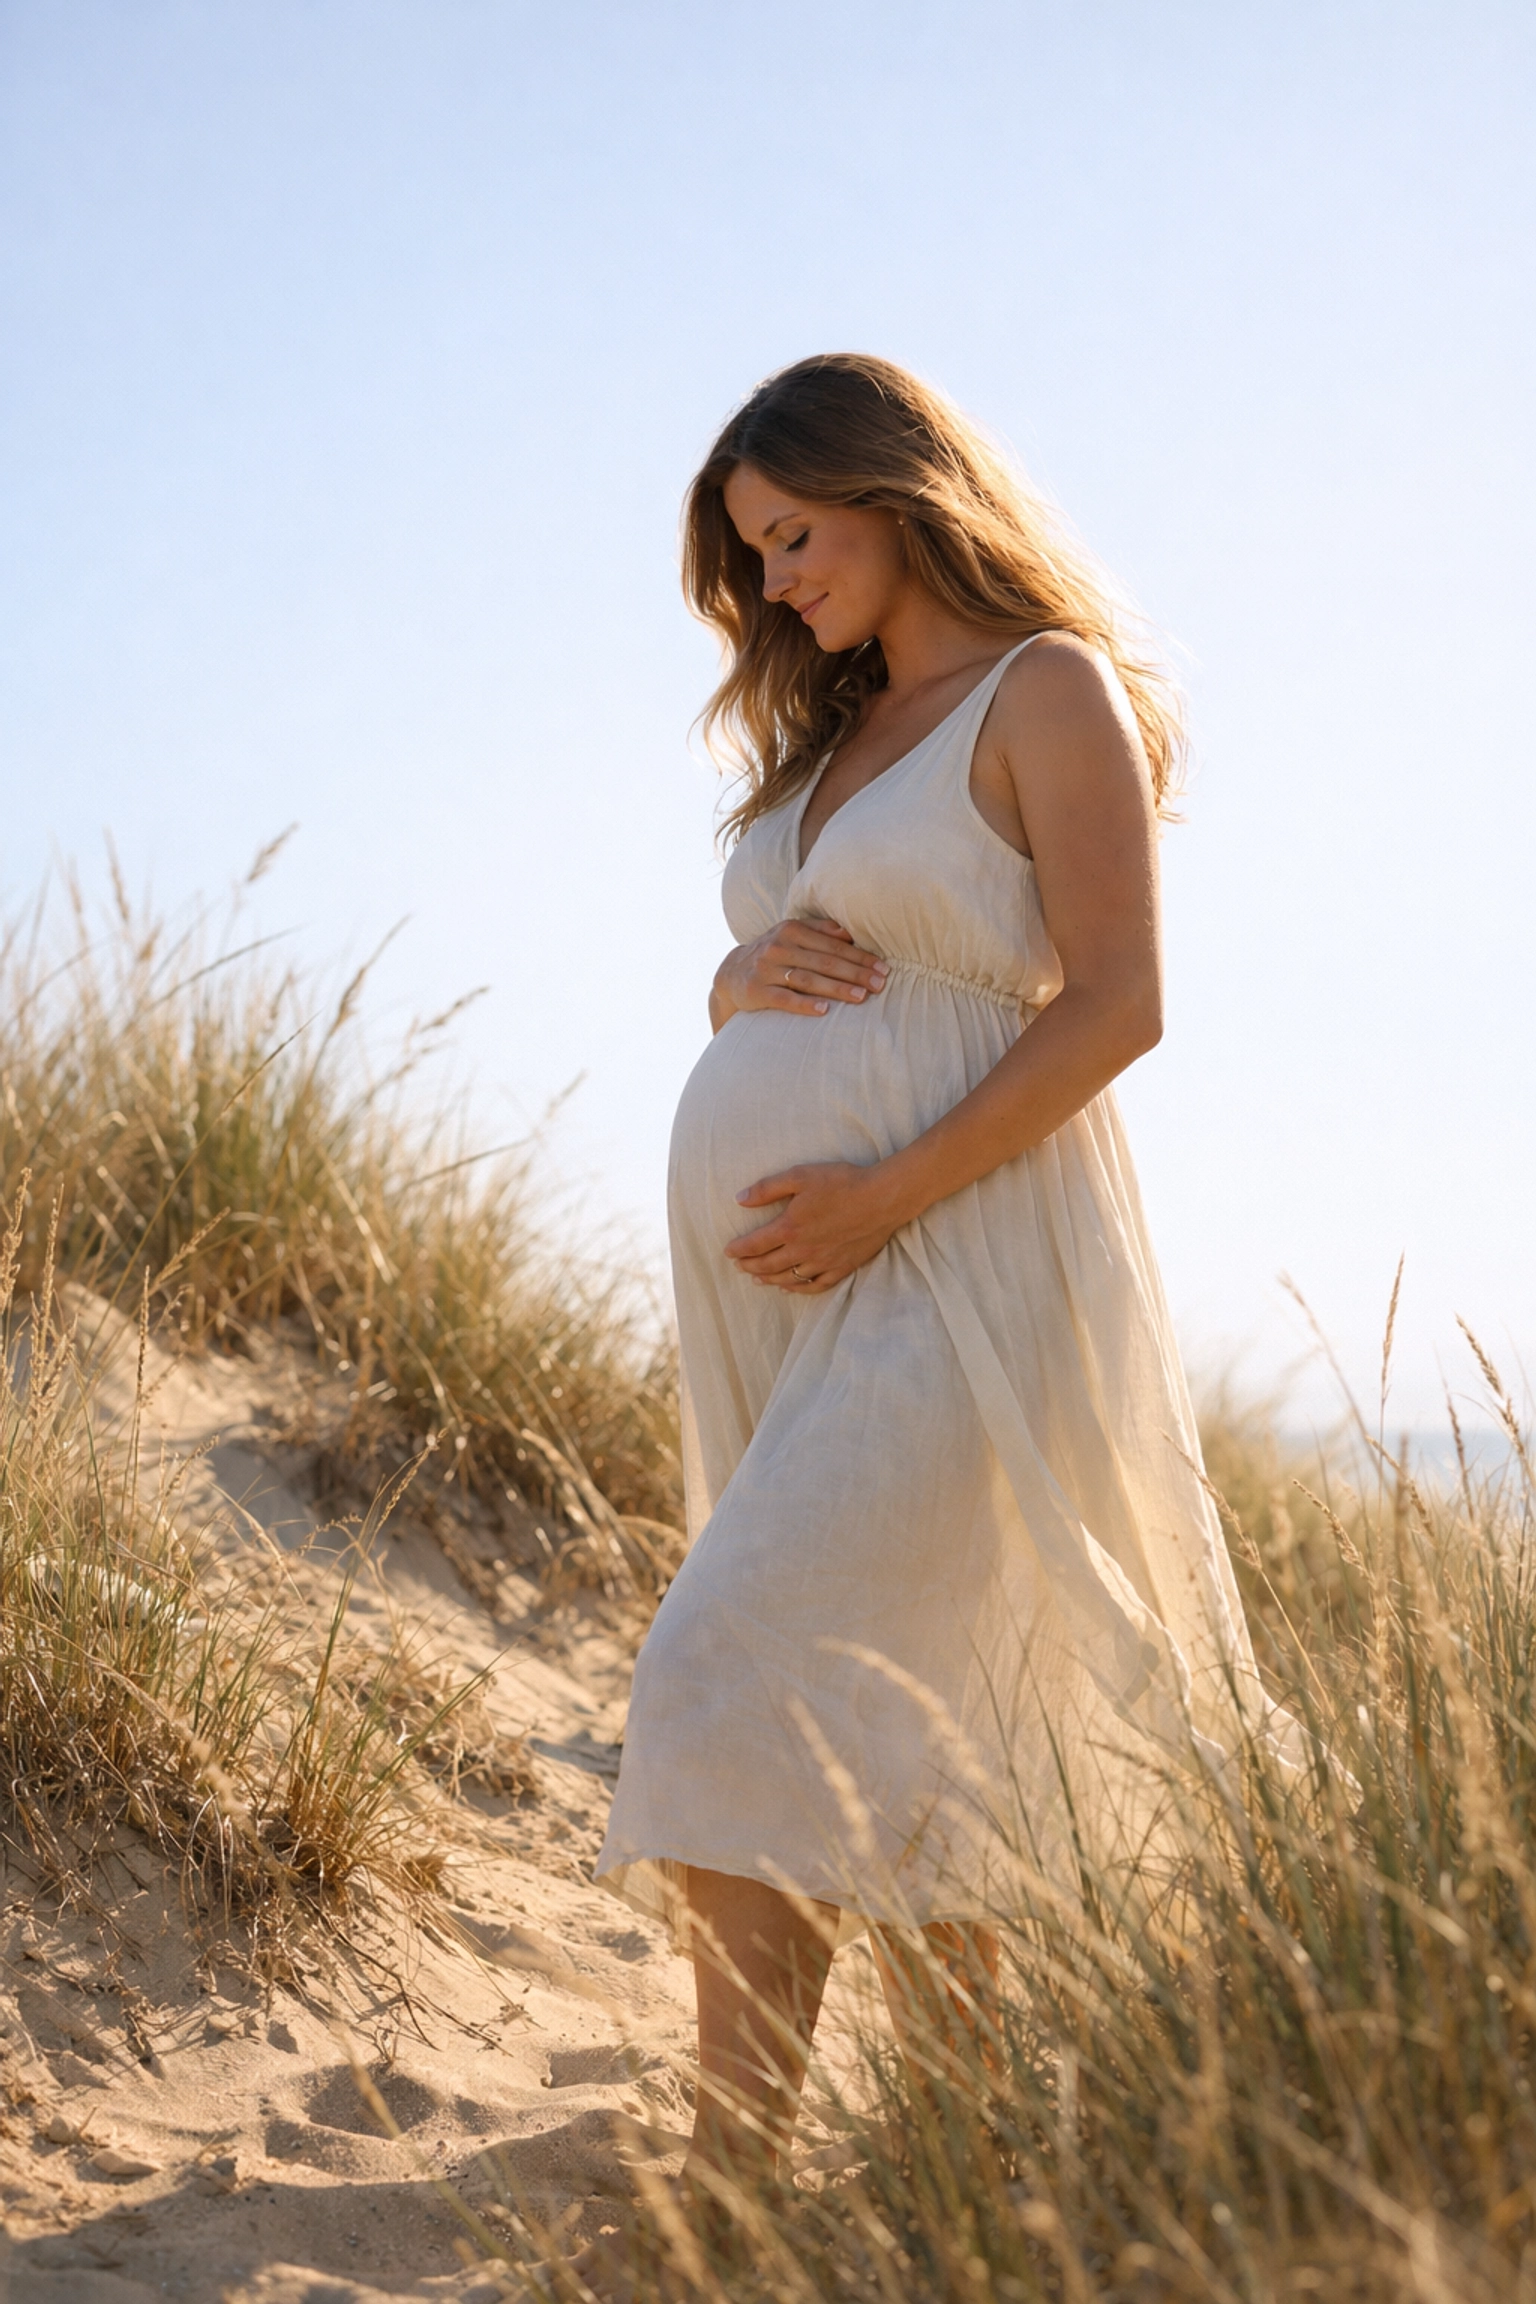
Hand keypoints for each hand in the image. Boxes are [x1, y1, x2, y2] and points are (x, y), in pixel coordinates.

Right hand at [711, 917, 887, 1025]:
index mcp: (792, 930)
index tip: (883, 969)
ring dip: (836, 988)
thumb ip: (819, 930)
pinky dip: (804, 1004)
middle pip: (824, 962)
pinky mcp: (756, 991)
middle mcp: (778, 946)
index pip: (833, 945)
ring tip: (860, 997)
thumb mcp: (791, 935)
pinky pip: (784, 998)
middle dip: (855, 973)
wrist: (731, 973)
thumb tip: (850, 932)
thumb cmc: (774, 954)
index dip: (860, 957)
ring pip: (808, 979)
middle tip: (879, 985)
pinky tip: (824, 1010)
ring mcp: (766, 969)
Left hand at [724, 1160, 907, 1291]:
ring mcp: (823, 1262)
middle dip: (749, 1266)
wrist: (882, 1198)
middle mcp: (803, 1250)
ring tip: (757, 1280)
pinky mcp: (841, 1267)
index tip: (728, 1252)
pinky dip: (798, 1289)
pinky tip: (790, 1288)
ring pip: (788, 1278)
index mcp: (789, 1227)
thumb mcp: (800, 1175)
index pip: (755, 1244)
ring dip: (769, 1280)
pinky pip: (815, 1285)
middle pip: (768, 1264)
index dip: (738, 1250)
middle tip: (739, 1266)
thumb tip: (739, 1199)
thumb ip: (767, 1188)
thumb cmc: (842, 1182)